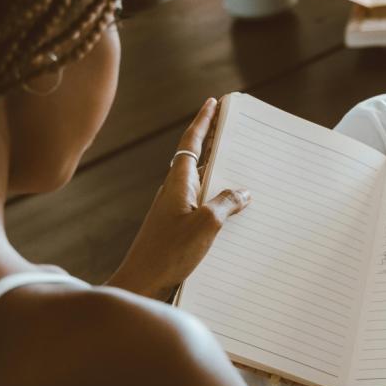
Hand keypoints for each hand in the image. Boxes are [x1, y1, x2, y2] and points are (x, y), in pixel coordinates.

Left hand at [108, 98, 250, 300]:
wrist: (141, 283)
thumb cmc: (169, 253)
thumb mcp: (206, 224)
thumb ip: (227, 203)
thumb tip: (244, 191)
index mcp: (178, 182)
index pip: (192, 142)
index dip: (203, 121)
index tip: (213, 102)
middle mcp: (174, 191)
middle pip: (195, 157)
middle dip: (212, 139)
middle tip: (229, 124)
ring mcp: (174, 209)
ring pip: (200, 181)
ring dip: (217, 169)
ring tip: (238, 161)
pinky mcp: (177, 227)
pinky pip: (201, 202)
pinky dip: (216, 195)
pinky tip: (231, 206)